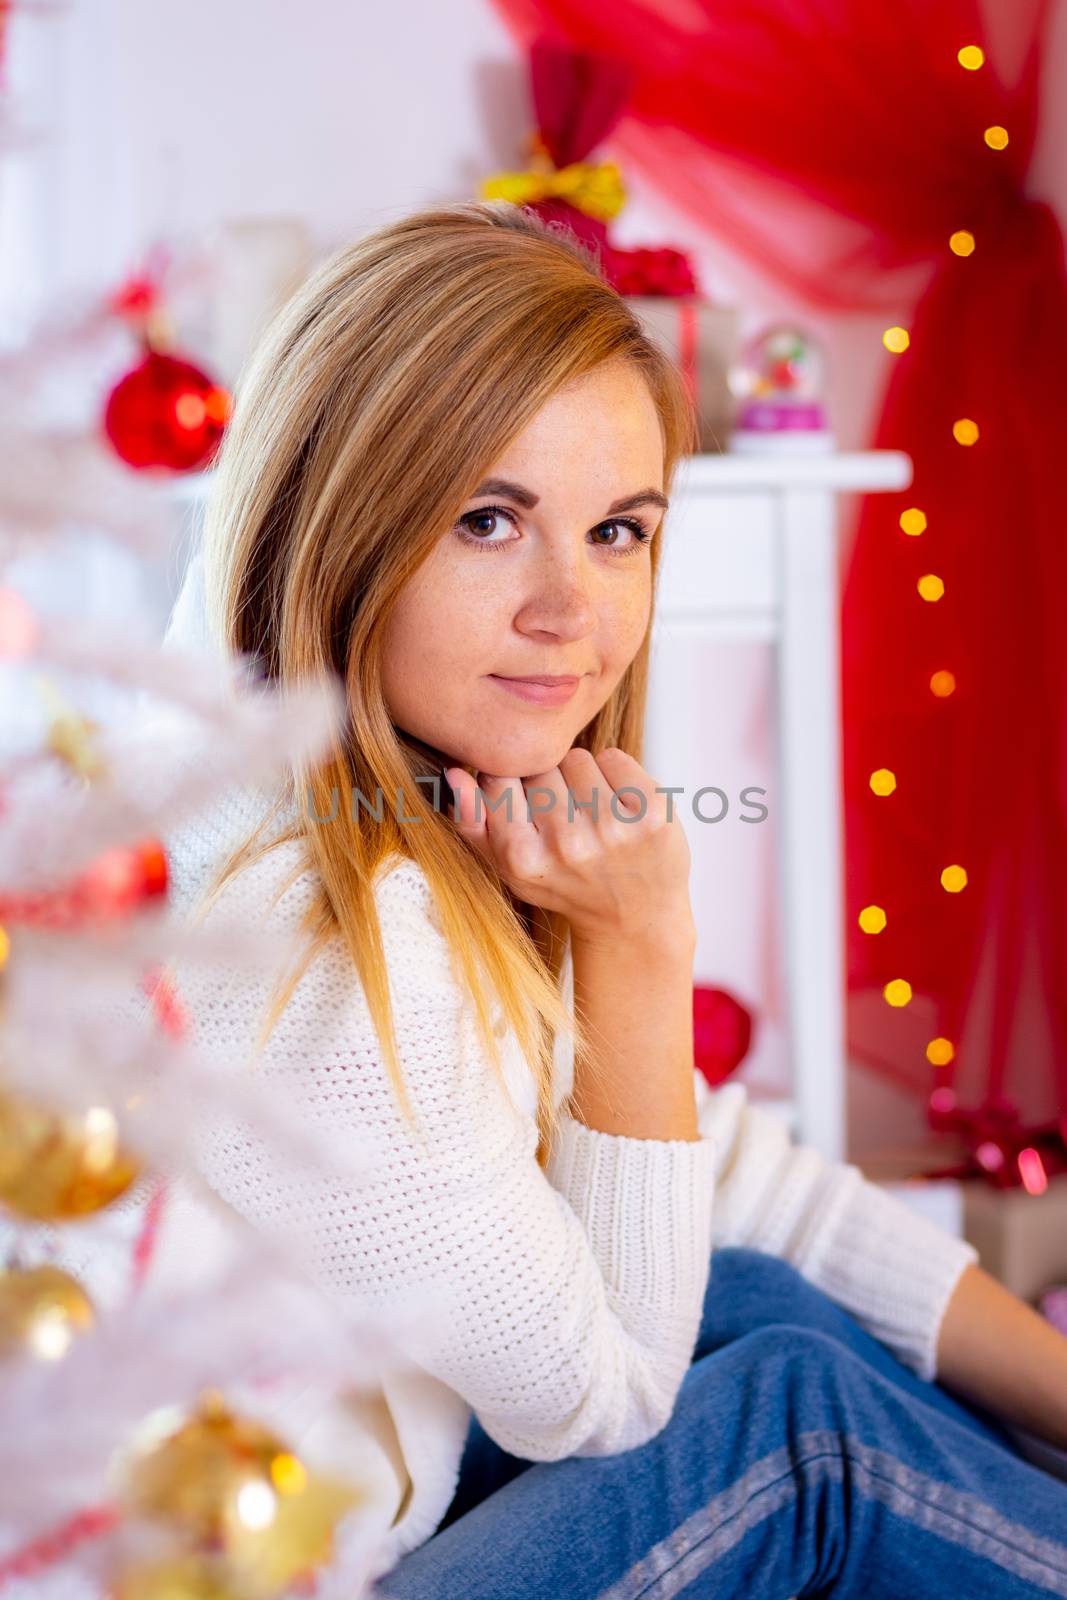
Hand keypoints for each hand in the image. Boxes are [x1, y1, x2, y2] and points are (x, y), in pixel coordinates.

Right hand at [444, 747, 694, 948]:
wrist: (633, 917)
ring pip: (576, 758)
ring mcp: (612, 829)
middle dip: (549, 782)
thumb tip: (454, 775)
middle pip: (539, 766)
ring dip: (582, 777)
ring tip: (590, 814)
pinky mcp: (650, 814)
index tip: (528, 807)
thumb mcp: (508, 868)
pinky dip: (615, 774)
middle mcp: (567, 845)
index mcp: (523, 858)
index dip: (513, 786)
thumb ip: (473, 824)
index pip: (498, 778)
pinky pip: (614, 758)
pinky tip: (618, 807)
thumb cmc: (564, 884)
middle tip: (565, 818)